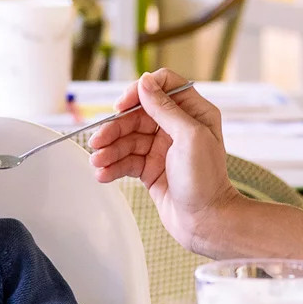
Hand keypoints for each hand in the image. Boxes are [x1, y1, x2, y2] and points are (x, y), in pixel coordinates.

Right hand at [86, 69, 244, 252]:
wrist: (205, 222)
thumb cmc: (206, 180)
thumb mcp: (189, 137)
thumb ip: (166, 109)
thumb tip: (145, 81)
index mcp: (193, 112)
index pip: (162, 87)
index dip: (139, 92)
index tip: (121, 106)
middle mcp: (176, 127)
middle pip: (137, 115)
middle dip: (115, 128)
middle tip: (97, 142)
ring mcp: (161, 148)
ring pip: (127, 139)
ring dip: (109, 150)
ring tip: (96, 162)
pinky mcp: (150, 168)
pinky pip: (126, 161)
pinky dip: (113, 166)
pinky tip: (102, 174)